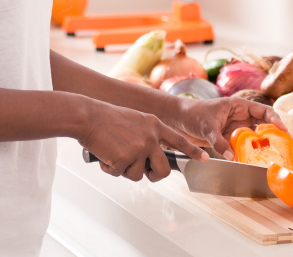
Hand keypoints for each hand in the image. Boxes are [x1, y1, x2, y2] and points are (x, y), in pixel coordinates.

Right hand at [79, 101, 208, 182]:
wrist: (87, 116)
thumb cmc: (105, 119)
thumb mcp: (133, 121)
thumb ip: (145, 136)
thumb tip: (148, 159)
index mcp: (154, 124)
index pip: (178, 140)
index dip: (192, 151)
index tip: (205, 158)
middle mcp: (151, 136)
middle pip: (163, 169)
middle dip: (154, 176)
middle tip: (146, 174)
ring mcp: (139, 148)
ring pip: (138, 175)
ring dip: (124, 170)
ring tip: (113, 153)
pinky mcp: (125, 158)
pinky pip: (119, 174)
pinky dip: (109, 168)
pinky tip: (104, 154)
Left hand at [167, 97, 286, 160]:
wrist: (178, 119)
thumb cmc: (192, 114)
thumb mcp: (206, 126)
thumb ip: (219, 142)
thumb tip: (232, 157)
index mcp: (239, 106)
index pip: (263, 111)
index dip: (275, 120)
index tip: (283, 131)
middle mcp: (240, 117)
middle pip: (263, 125)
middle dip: (272, 135)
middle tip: (281, 147)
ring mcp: (235, 128)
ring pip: (253, 138)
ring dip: (260, 146)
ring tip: (270, 157)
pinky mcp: (229, 139)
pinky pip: (242, 147)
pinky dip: (247, 153)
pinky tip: (250, 162)